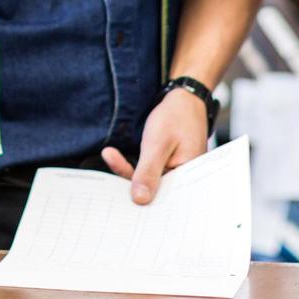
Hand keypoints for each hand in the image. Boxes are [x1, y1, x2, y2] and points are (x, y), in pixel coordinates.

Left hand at [100, 87, 210, 204]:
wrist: (185, 99)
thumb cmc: (176, 117)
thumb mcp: (158, 144)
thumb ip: (148, 172)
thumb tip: (140, 200)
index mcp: (188, 178)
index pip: (162, 198)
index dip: (140, 198)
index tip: (114, 191)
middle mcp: (184, 180)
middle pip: (154, 192)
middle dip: (129, 184)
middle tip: (109, 164)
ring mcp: (175, 174)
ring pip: (148, 182)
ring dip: (127, 170)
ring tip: (110, 155)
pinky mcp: (167, 167)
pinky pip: (148, 173)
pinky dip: (132, 166)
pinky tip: (113, 155)